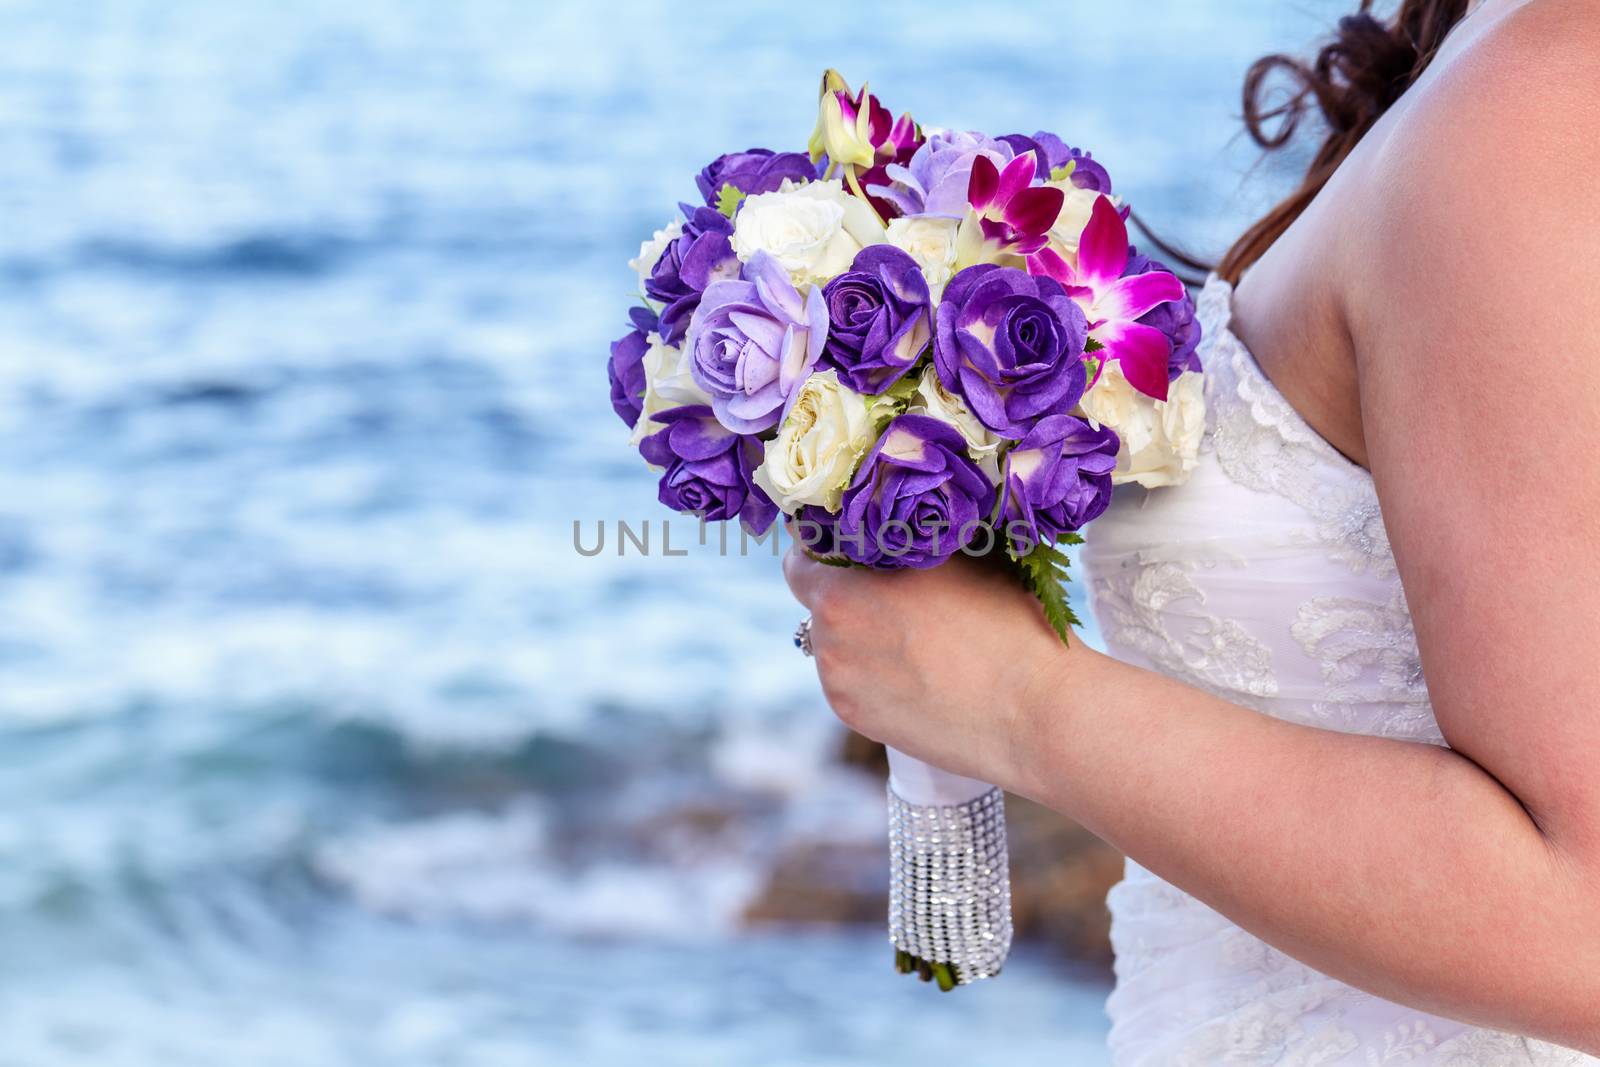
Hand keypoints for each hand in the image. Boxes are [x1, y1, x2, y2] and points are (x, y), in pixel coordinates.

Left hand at [782, 542, 1072, 789]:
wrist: (1035, 712)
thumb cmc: (1005, 622)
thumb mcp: (957, 553)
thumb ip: (907, 536)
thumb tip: (890, 517)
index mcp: (841, 592)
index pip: (801, 555)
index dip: (827, 544)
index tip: (855, 543)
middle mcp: (828, 640)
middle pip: (817, 601)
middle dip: (846, 589)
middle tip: (895, 587)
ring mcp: (839, 686)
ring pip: (834, 643)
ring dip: (859, 633)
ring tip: (916, 636)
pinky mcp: (857, 721)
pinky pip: (851, 681)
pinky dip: (871, 671)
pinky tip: (919, 670)